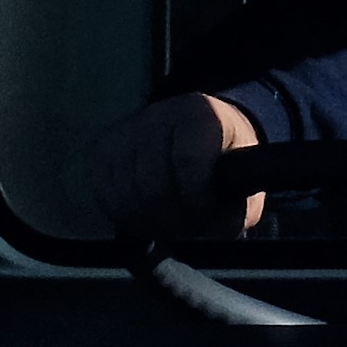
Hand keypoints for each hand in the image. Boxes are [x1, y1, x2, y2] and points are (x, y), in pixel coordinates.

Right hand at [85, 93, 259, 235]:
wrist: (199, 135)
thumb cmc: (223, 163)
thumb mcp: (244, 182)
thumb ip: (236, 209)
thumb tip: (216, 231)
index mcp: (200, 116)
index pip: (187, 162)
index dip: (196, 200)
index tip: (205, 212)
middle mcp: (158, 115)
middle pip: (151, 184)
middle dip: (172, 218)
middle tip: (186, 225)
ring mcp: (126, 131)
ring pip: (125, 194)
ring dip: (149, 221)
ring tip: (168, 221)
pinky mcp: (102, 147)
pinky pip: (105, 195)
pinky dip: (125, 215)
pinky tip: (146, 215)